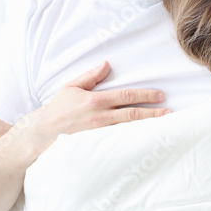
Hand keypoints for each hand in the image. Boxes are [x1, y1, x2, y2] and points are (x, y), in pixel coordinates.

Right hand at [21, 61, 169, 156]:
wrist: (39, 135)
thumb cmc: (56, 110)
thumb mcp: (71, 88)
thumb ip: (91, 77)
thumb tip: (107, 64)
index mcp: (95, 100)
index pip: (126, 96)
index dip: (145, 95)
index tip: (160, 96)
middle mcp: (99, 118)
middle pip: (132, 114)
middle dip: (153, 113)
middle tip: (170, 113)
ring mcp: (98, 134)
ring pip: (128, 130)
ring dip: (147, 128)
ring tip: (164, 127)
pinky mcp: (96, 147)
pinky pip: (118, 143)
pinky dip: (133, 142)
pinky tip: (146, 141)